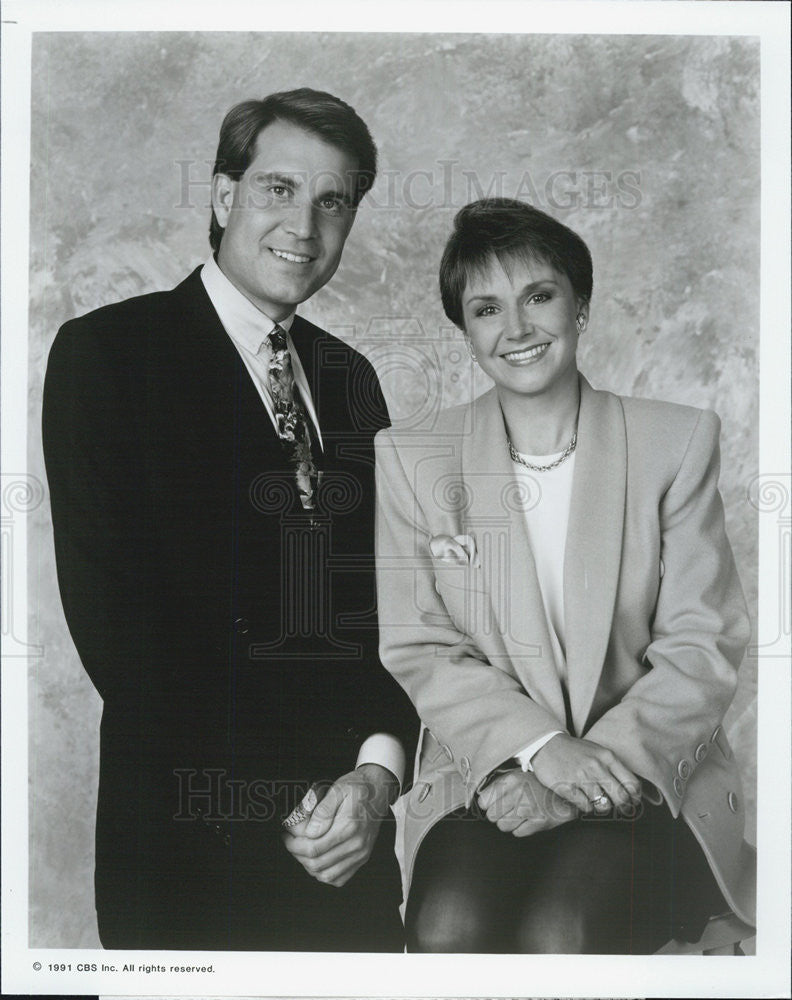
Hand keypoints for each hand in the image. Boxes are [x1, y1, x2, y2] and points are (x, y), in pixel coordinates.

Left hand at [281, 764, 396, 886]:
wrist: (378, 789)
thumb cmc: (357, 787)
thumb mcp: (338, 789)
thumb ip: (322, 811)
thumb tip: (310, 832)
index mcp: (349, 826)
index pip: (313, 848)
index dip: (294, 843)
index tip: (287, 833)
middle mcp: (357, 844)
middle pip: (317, 863)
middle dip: (297, 854)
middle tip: (290, 840)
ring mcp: (360, 854)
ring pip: (326, 875)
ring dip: (308, 865)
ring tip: (301, 849)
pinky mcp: (362, 859)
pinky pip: (339, 878)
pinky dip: (323, 874)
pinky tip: (317, 859)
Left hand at [476, 768, 576, 836]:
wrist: (564, 793)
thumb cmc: (537, 784)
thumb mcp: (517, 775)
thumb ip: (499, 784)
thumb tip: (480, 797)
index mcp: (511, 780)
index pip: (484, 801)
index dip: (487, 804)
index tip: (492, 803)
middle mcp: (519, 794)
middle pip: (491, 816)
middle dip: (497, 814)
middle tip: (507, 809)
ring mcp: (529, 809)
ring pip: (503, 826)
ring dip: (508, 822)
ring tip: (518, 814)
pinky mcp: (539, 822)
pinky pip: (517, 833)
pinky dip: (520, 828)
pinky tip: (527, 819)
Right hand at [530, 733, 641, 813]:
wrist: (546, 744)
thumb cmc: (575, 751)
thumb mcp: (598, 752)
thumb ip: (614, 767)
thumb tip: (632, 791)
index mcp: (607, 757)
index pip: (632, 783)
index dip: (635, 797)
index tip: (632, 802)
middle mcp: (596, 767)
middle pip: (621, 798)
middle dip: (622, 807)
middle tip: (617, 808)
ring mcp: (581, 778)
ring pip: (604, 806)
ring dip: (601, 807)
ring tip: (596, 800)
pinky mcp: (567, 787)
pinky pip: (586, 807)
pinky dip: (586, 806)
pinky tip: (582, 798)